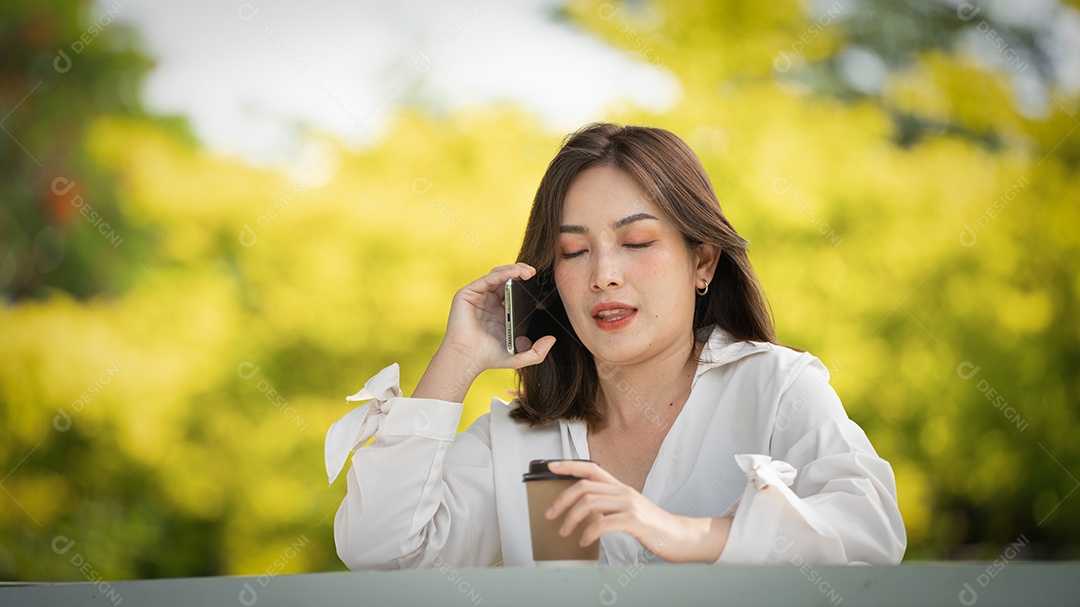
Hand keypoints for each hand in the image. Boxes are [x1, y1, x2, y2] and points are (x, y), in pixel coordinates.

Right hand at [413, 263, 555, 401]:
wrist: (468, 359)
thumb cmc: (489, 358)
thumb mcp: (520, 356)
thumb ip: (538, 352)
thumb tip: (552, 339)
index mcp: (500, 311)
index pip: (514, 290)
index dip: (525, 284)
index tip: (540, 283)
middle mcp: (488, 301)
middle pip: (506, 278)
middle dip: (521, 272)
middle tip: (534, 273)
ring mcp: (478, 296)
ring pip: (497, 274)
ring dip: (513, 269)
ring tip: (527, 272)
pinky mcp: (467, 294)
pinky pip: (487, 279)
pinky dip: (501, 274)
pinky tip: (514, 274)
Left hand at [545, 460, 731, 563]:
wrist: (680, 537)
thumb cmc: (652, 526)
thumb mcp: (629, 510)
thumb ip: (609, 506)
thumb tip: (584, 511)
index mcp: (620, 487)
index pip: (591, 468)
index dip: (569, 465)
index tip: (550, 467)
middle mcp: (623, 491)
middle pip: (584, 487)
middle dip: (561, 500)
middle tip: (550, 516)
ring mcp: (629, 505)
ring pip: (589, 503)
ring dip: (571, 519)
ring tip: (565, 533)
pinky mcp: (634, 521)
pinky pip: (603, 523)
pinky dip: (588, 533)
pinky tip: (583, 541)